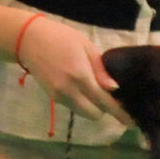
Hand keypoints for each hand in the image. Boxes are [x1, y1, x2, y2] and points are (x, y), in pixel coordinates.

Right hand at [10, 11, 129, 128]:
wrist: (28, 40)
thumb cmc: (61, 38)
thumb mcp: (87, 47)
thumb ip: (100, 70)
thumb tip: (114, 88)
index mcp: (80, 76)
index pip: (104, 101)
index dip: (119, 112)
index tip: (131, 121)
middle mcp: (68, 91)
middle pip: (93, 114)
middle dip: (104, 109)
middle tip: (110, 96)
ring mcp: (58, 96)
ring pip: (82, 112)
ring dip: (92, 107)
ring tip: (96, 91)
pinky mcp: (51, 96)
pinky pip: (72, 106)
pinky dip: (81, 102)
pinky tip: (82, 88)